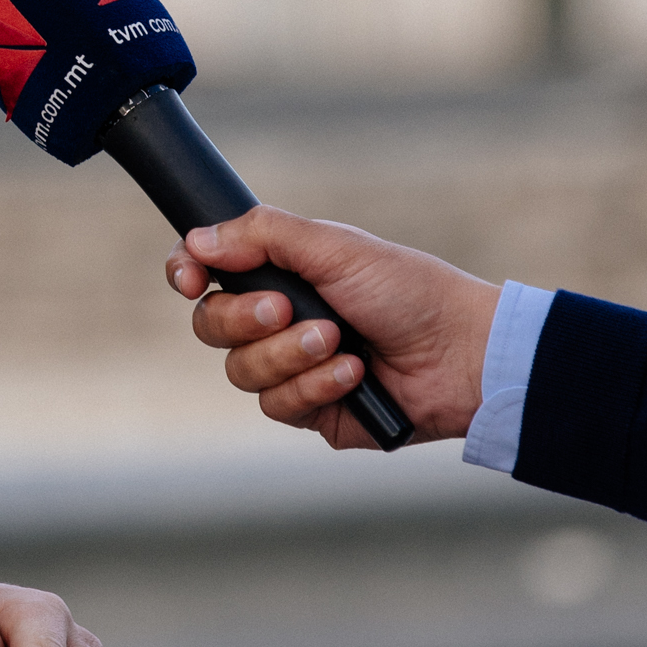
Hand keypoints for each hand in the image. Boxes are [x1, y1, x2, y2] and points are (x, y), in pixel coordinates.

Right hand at [165, 206, 498, 448]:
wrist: (461, 354)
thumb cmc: (408, 291)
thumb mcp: (334, 247)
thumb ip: (262, 235)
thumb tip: (196, 239)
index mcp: (280, 273)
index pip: (206, 272)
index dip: (185, 274)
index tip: (189, 279)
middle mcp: (278, 320)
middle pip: (211, 325)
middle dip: (244, 318)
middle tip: (287, 308)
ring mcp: (291, 368)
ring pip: (240, 371)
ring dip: (288, 354)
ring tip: (337, 341)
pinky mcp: (312, 410)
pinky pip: (278, 405)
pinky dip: (315, 386)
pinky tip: (354, 373)